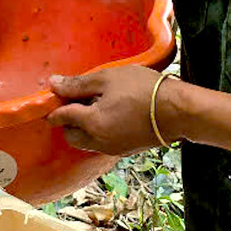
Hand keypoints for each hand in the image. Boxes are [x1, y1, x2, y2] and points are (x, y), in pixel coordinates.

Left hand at [46, 65, 171, 154]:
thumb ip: (78, 84)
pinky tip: (110, 113)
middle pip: (71, 135)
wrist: (179, 111)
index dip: (54, 105)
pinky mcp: (125, 151)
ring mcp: (113, 149)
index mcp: (92, 124)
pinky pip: (101, 143)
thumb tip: (52, 84)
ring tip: (96, 103)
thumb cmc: (142, 89)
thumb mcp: (107, 78)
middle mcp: (99, 142)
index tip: (53, 94)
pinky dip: (97, 132)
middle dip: (67, 120)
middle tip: (77, 98)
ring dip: (82, 127)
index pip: (61, 117)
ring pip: (85, 142)